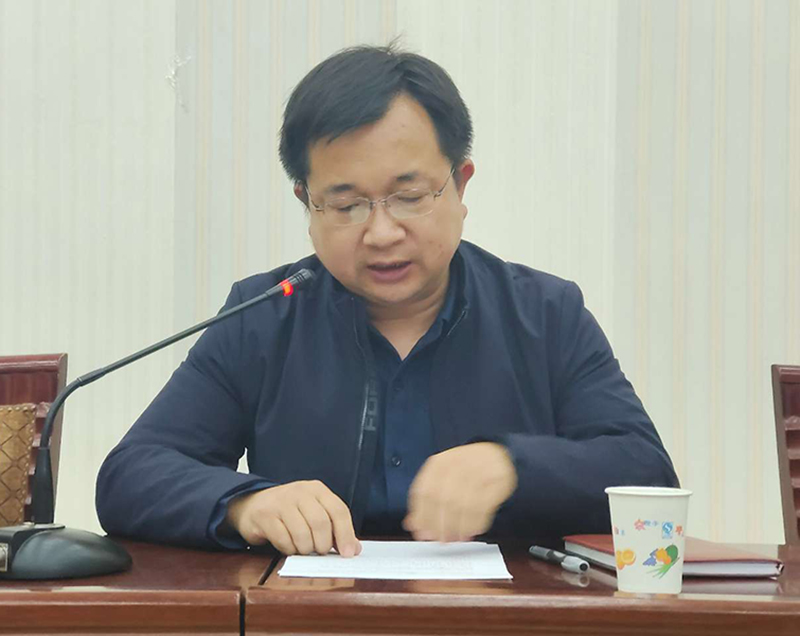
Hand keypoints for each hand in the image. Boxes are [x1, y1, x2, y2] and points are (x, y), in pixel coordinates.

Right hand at [225, 480, 361, 556]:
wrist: (252, 505)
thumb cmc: (288, 512)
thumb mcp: (313, 513)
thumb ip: (334, 529)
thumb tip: (353, 549)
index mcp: (317, 489)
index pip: (338, 510)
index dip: (346, 534)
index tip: (348, 554)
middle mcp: (300, 491)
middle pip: (321, 523)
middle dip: (323, 545)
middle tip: (319, 552)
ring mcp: (281, 502)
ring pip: (302, 534)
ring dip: (305, 549)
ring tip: (302, 548)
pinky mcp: (265, 515)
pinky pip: (283, 540)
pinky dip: (288, 549)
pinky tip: (287, 546)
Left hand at [402, 442, 516, 541]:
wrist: (496, 454)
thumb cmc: (466, 469)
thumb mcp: (442, 479)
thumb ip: (426, 501)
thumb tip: (412, 524)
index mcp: (439, 463)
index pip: (423, 491)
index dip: (421, 516)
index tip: (422, 533)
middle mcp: (456, 464)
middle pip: (442, 500)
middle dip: (440, 525)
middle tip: (441, 539)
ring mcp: (477, 471)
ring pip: (462, 505)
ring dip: (458, 527)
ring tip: (457, 538)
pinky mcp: (495, 480)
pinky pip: (482, 506)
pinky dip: (475, 523)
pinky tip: (473, 530)